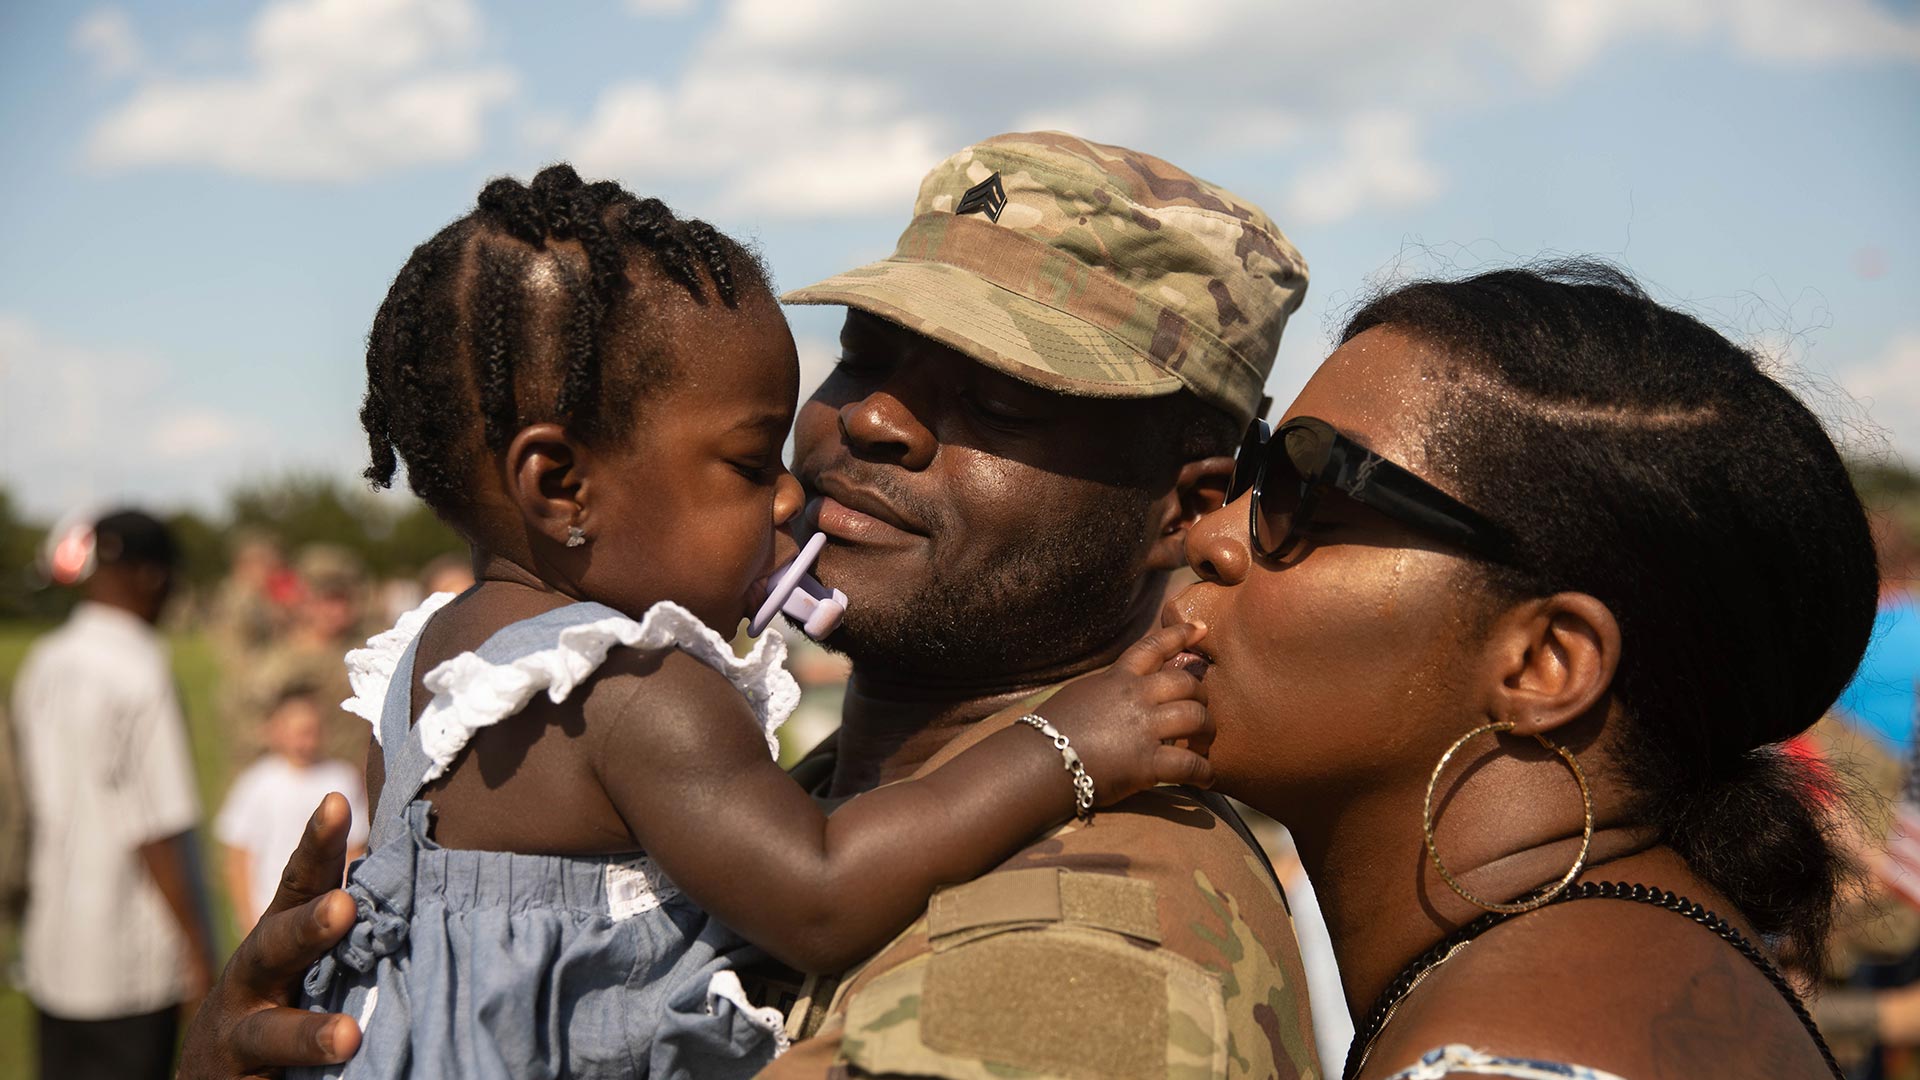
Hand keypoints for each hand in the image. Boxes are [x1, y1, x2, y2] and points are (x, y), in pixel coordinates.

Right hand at [177, 793, 361, 1078]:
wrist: (218, 1079)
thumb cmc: (286, 1003)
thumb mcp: (315, 962)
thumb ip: (355, 934)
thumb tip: (435, 892)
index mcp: (280, 938)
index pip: (300, 885)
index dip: (315, 845)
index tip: (336, 801)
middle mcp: (252, 980)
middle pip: (273, 946)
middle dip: (307, 926)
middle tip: (343, 908)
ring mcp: (239, 1036)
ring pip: (268, 1033)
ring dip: (307, 1034)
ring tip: (347, 1038)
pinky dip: (300, 1074)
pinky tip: (338, 1068)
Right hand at [1033, 622, 1212, 803]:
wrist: (1035, 762)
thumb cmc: (1048, 731)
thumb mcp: (1080, 694)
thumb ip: (1106, 688)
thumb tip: (1113, 690)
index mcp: (1117, 678)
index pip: (1153, 646)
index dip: (1180, 636)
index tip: (1202, 631)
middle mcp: (1135, 697)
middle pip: (1187, 683)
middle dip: (1201, 696)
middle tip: (1201, 713)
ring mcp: (1143, 729)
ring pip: (1197, 717)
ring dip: (1208, 731)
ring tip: (1205, 744)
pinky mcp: (1147, 764)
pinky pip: (1190, 764)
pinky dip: (1203, 771)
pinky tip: (1205, 778)